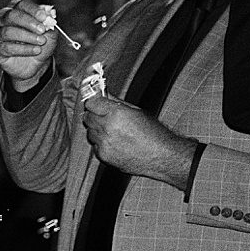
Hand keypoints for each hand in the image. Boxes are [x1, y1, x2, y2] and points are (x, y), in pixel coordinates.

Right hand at [0, 0, 58, 90]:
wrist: (33, 65)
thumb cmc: (38, 45)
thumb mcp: (49, 33)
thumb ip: (49, 23)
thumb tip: (49, 14)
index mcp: (16, 11)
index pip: (21, 4)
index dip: (33, 9)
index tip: (45, 17)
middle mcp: (3, 20)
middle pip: (11, 15)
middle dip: (29, 22)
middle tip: (42, 30)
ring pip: (7, 31)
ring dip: (27, 36)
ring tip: (40, 42)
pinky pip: (6, 47)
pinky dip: (23, 49)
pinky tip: (35, 50)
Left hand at [82, 96, 197, 188]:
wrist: (162, 157)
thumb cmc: (155, 134)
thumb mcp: (138, 112)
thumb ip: (117, 102)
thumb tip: (105, 94)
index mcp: (116, 114)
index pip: (91, 103)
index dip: (93, 101)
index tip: (95, 101)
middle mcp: (107, 128)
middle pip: (87, 117)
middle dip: (94, 114)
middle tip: (105, 115)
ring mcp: (103, 143)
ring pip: (90, 132)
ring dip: (97, 129)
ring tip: (113, 131)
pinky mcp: (103, 155)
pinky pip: (95, 145)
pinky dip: (101, 143)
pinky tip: (115, 142)